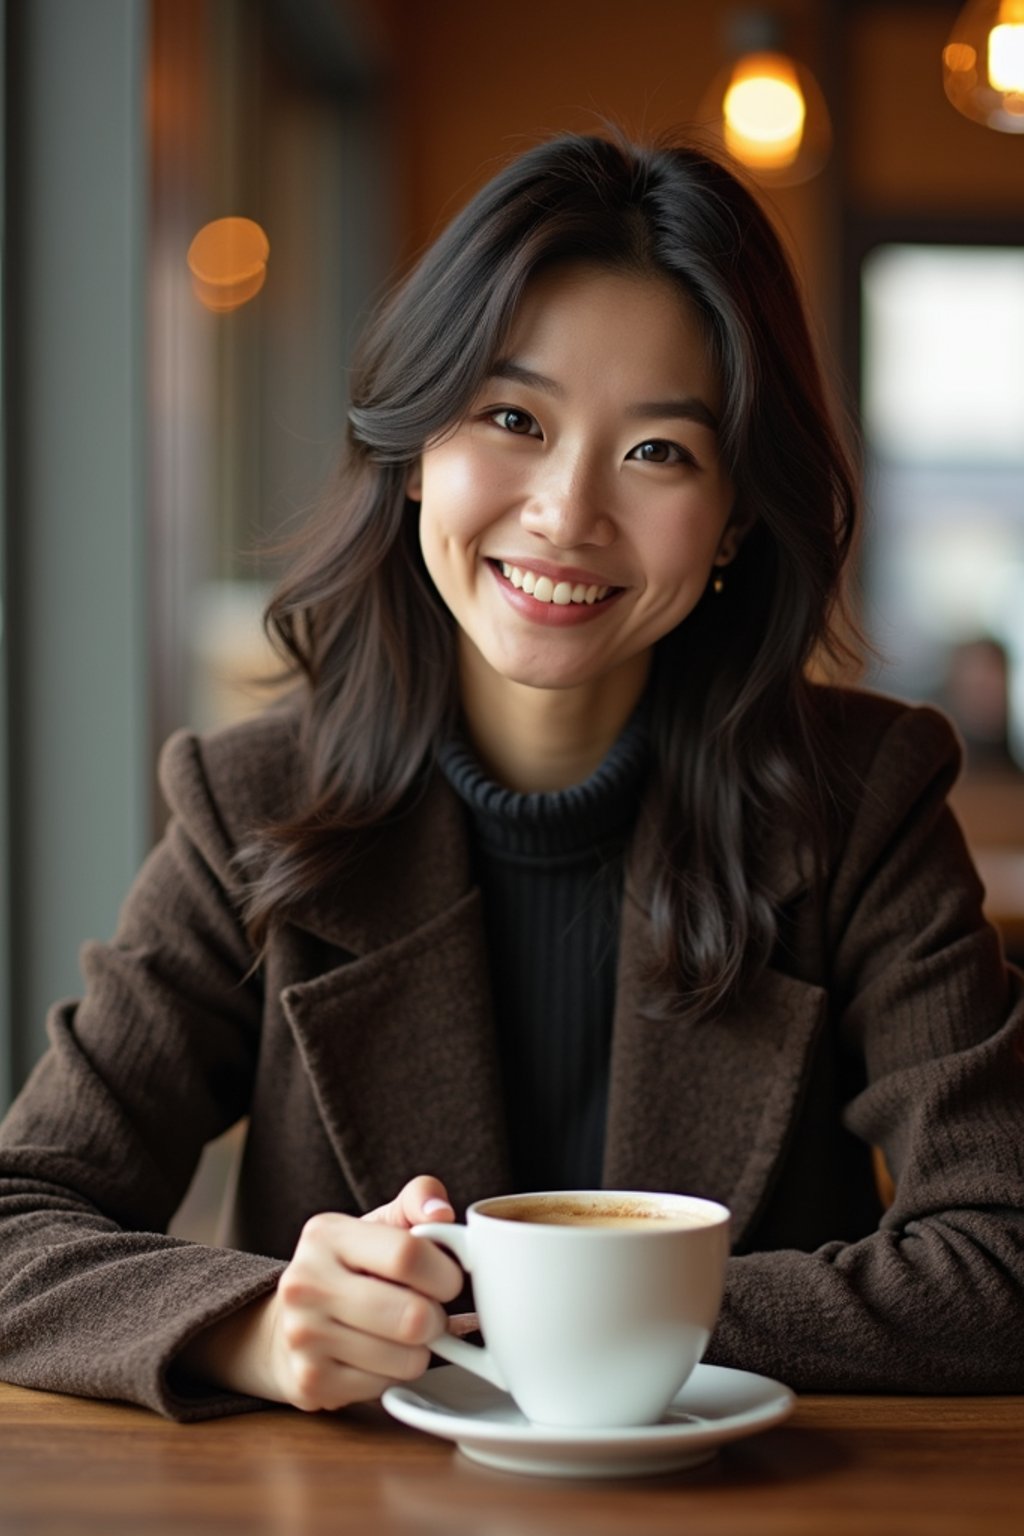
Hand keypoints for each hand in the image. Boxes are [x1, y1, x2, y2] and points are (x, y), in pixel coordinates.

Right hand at [178, 1176, 461, 1410]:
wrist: (290, 1323)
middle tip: (429, 1311)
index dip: (445, 1273)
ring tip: (402, 1333)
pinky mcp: (310, 1381)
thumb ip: (417, 1201)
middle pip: (411, 1315)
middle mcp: (306, 1283)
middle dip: (437, 1318)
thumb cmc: (352, 1268)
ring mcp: (303, 1336)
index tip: (449, 1279)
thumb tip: (442, 1212)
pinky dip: (394, 1375)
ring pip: (406, 1359)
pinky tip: (378, 1357)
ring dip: (420, 1351)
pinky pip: (385, 1387)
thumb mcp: (380, 1223)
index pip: (407, 1254)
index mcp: (326, 1234)